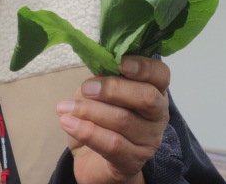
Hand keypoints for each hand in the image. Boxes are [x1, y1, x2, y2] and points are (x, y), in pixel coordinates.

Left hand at [56, 56, 170, 183]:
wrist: (94, 160)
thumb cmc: (99, 119)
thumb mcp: (99, 92)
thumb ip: (103, 78)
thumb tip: (97, 67)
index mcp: (153, 90)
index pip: (160, 74)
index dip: (143, 66)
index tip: (119, 63)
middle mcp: (157, 115)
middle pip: (147, 97)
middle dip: (113, 88)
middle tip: (86, 88)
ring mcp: (148, 140)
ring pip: (123, 119)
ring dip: (89, 110)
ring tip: (64, 107)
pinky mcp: (132, 161)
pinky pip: (111, 144)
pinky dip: (86, 131)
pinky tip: (67, 123)